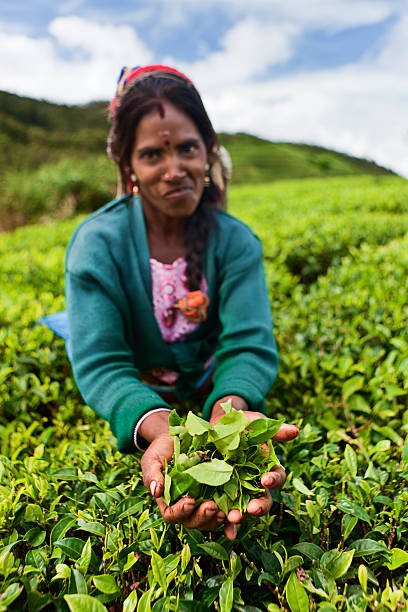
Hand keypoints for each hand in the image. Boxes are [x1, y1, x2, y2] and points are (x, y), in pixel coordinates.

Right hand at [141, 433, 225, 530]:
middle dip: (202, 516)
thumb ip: (152, 475)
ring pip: (209, 521)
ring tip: (226, 512)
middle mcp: (185, 506)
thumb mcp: (152, 459)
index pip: (172, 514)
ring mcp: (201, 502)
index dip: (181, 512)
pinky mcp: (216, 495)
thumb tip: (156, 491)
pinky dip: (230, 518)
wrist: (179, 437)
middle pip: (192, 521)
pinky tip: (237, 515)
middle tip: (212, 506)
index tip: (190, 501)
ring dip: (217, 519)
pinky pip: (224, 510)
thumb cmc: (162, 450)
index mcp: (168, 501)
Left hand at [210, 396, 299, 540]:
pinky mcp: (223, 497)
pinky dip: (228, 525)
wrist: (215, 426)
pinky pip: (226, 514)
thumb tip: (295, 431)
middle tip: (252, 509)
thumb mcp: (254, 422)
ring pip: (246, 510)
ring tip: (234, 518)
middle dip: (259, 505)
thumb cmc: (239, 424)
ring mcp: (239, 492)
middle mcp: (256, 484)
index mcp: (268, 467)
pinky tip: (227, 532)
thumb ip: (273, 429)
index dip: (274, 480)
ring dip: (242, 517)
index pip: (277, 477)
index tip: (266, 479)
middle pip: (264, 499)